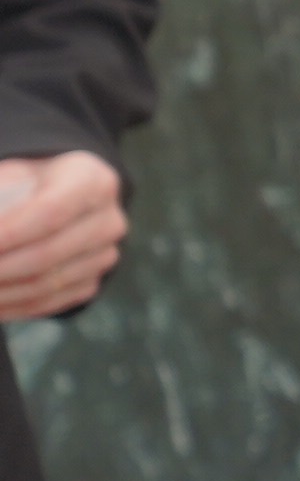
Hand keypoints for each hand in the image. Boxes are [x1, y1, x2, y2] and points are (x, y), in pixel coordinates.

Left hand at [0, 151, 126, 320]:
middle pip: (45, 255)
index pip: (49, 213)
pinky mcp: (92, 281)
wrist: (63, 196)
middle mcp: (108, 220)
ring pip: (44, 285)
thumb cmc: (27, 181)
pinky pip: (48, 303)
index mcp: (91, 181)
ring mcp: (104, 255)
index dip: (6, 234)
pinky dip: (9, 307)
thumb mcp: (10, 172)